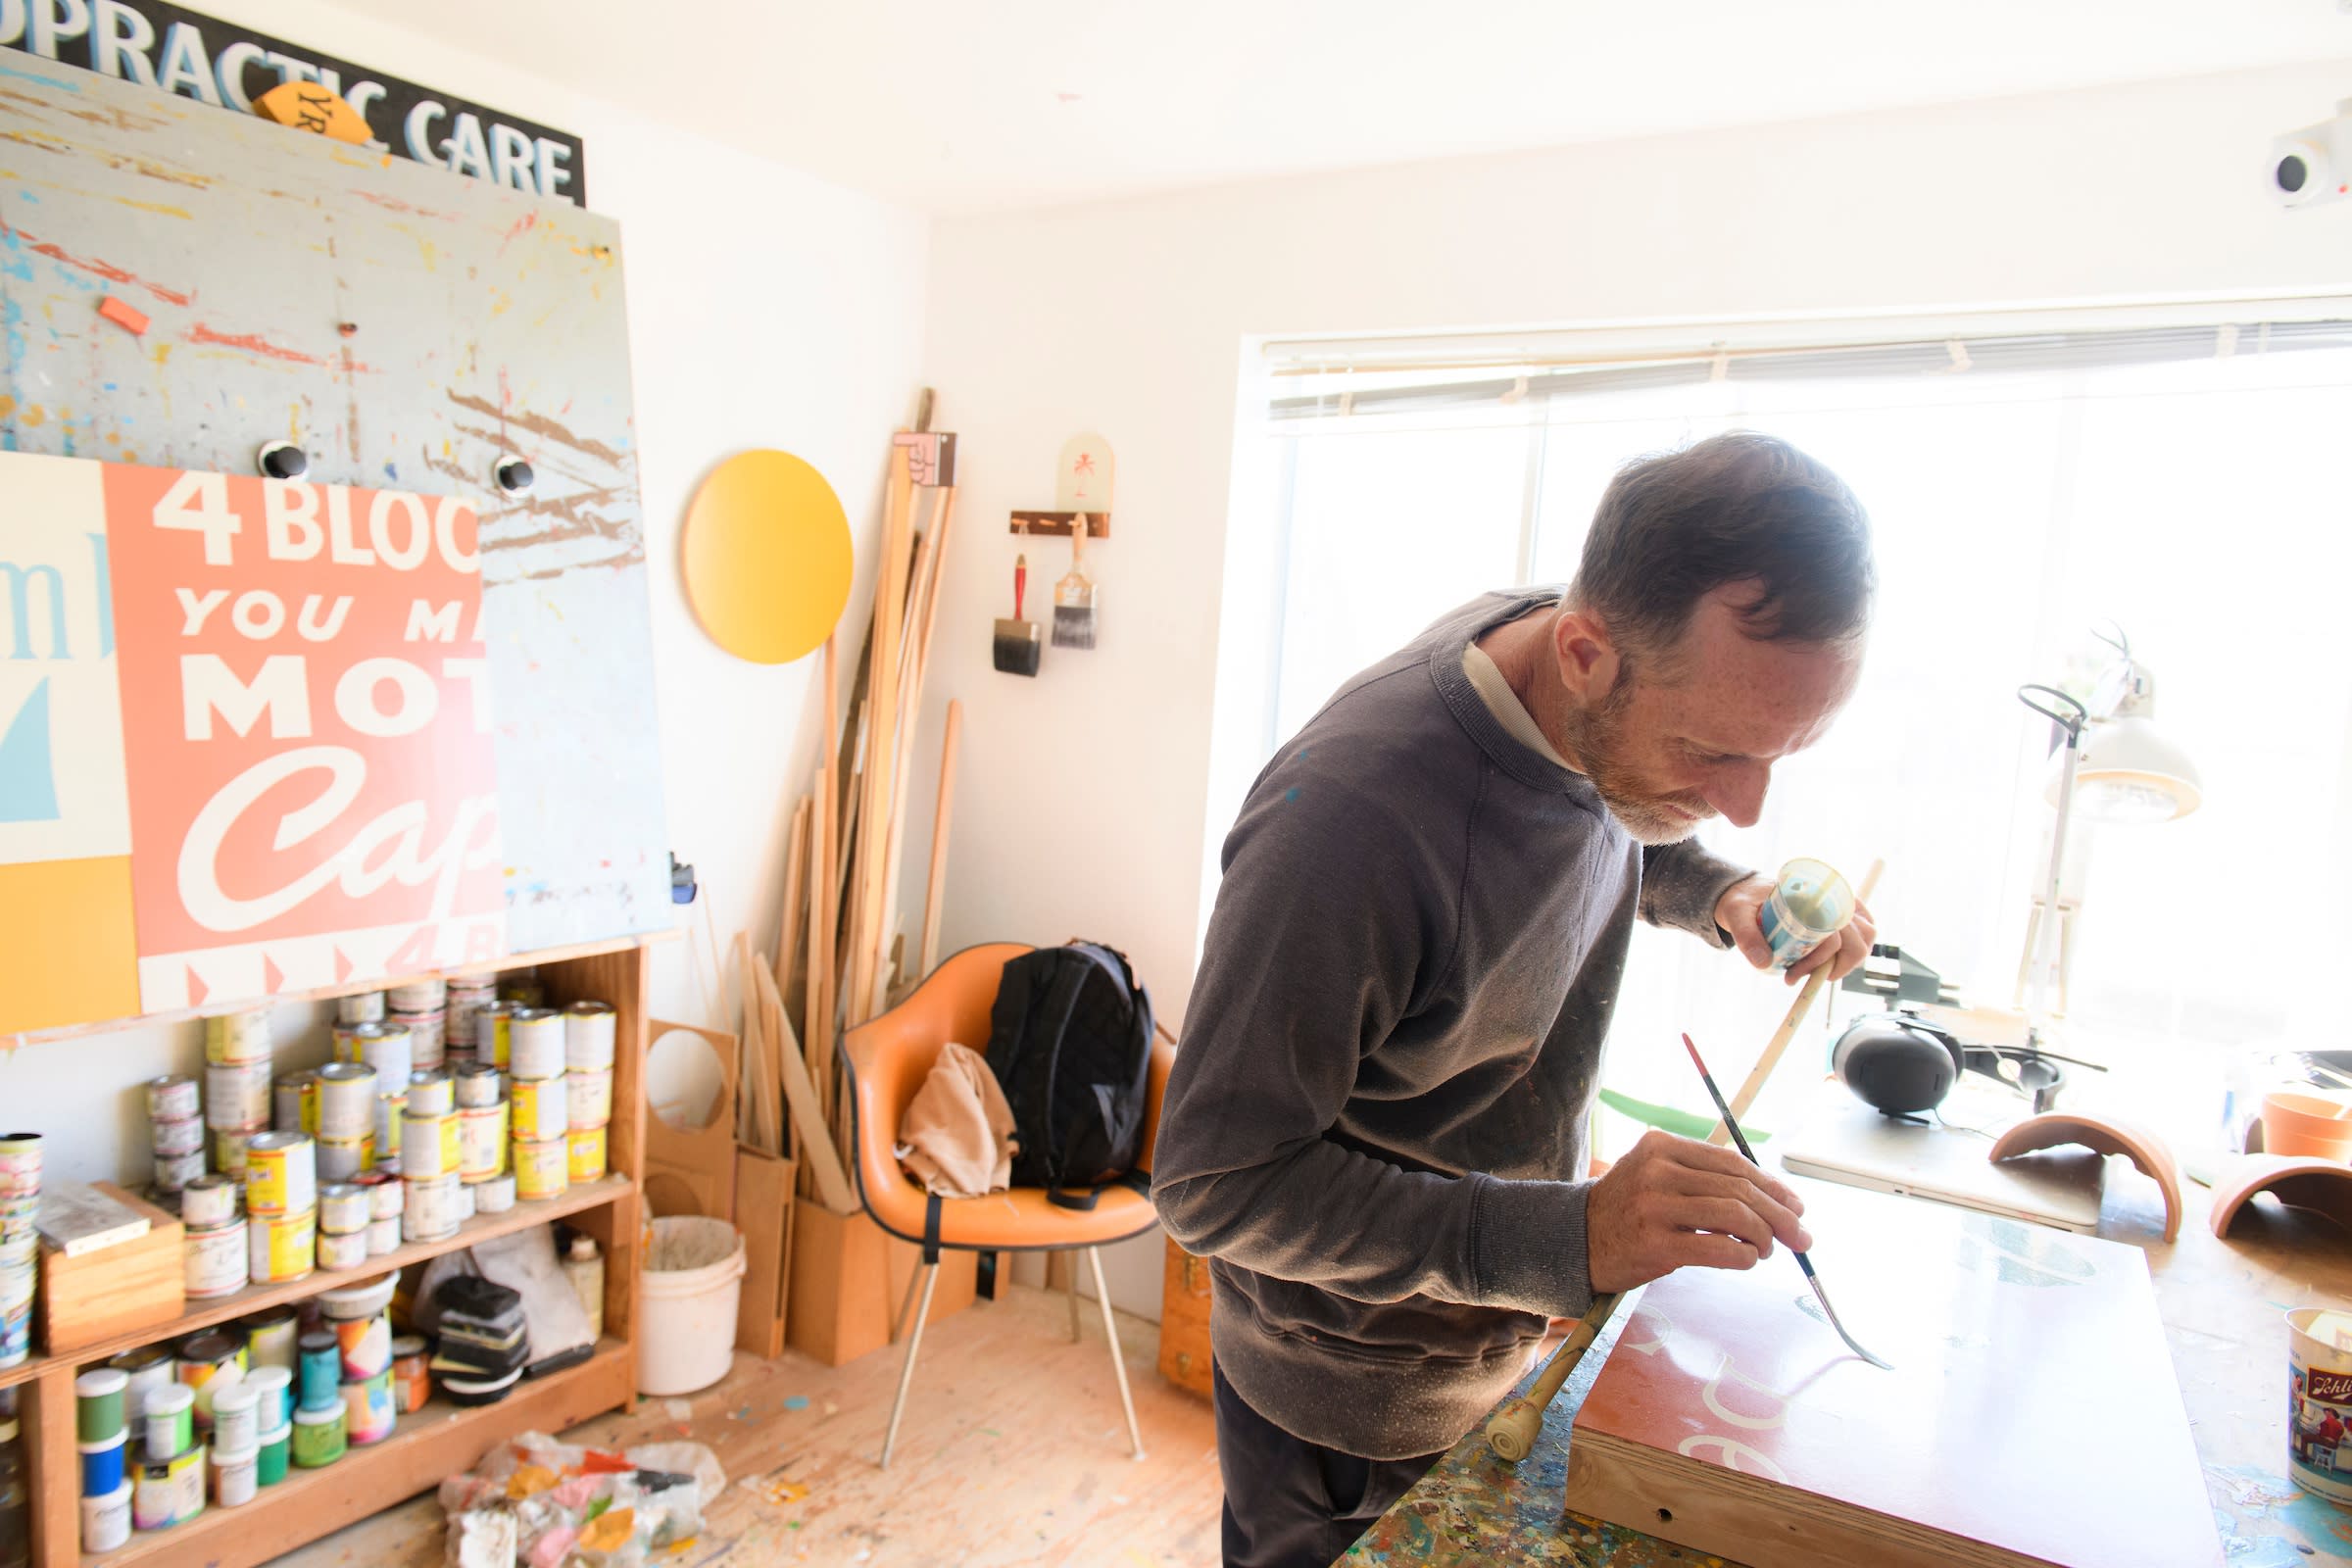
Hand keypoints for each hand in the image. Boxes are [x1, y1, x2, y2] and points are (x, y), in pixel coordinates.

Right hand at [1585, 1129, 1811, 1293]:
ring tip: (1768, 1249)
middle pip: (1739, 1189)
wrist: (1574, 1241)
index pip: (1732, 1162)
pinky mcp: (1657, 1245)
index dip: (1771, 1185)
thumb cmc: (1627, 1210)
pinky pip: (1719, 1249)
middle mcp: (1658, 1171)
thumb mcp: (1656, 1175)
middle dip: (1780, 1214)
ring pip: (1735, 1217)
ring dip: (1764, 1237)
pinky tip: (1747, 1260)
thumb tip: (1772, 1196)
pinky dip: (1744, 1257)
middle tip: (1801, 1235)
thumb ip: (1702, 1177)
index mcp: (1661, 1146)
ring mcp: (1655, 1207)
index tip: (1796, 1205)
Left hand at [1715, 875, 1876, 987]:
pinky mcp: (1845, 915)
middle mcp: (1835, 897)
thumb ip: (1747, 936)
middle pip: (1857, 939)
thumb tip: (1764, 964)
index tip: (1792, 976)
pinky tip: (1826, 966)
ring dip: (1844, 963)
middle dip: (1831, 966)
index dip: (1818, 959)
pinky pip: (1863, 936)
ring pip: (1866, 938)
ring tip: (1814, 973)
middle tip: (1796, 977)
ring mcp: (1844, 906)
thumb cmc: (1745, 900)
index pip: (1833, 931)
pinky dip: (1850, 955)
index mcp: (1813, 893)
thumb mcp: (1737, 914)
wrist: (1748, 893)